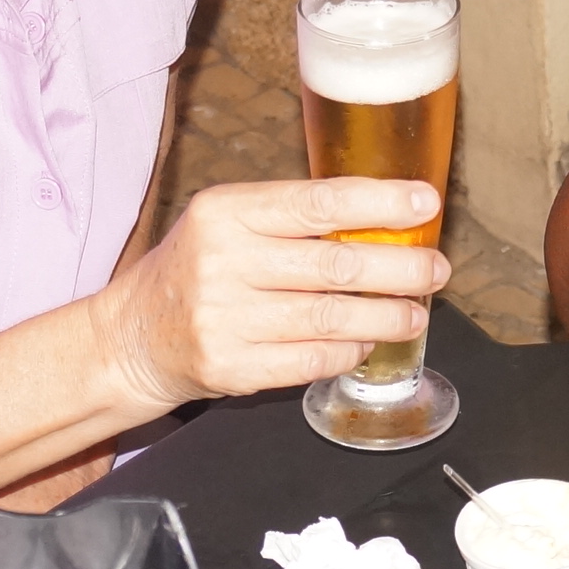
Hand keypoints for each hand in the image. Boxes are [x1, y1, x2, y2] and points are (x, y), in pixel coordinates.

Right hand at [92, 177, 448, 409]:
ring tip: (415, 313)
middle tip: (436, 270)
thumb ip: (293, 220)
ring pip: (330, 317)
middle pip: (335, 265)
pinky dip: (347, 352)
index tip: (425, 204)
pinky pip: (309, 359)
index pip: (318, 202)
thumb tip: (383, 221)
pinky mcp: (229, 366)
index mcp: (226, 212)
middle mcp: (222, 261)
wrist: (132, 336)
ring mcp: (223, 318)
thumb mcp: (229, 224)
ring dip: (385, 316)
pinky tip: (366, 344)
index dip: (380, 204)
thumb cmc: (196, 271)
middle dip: (399, 268)